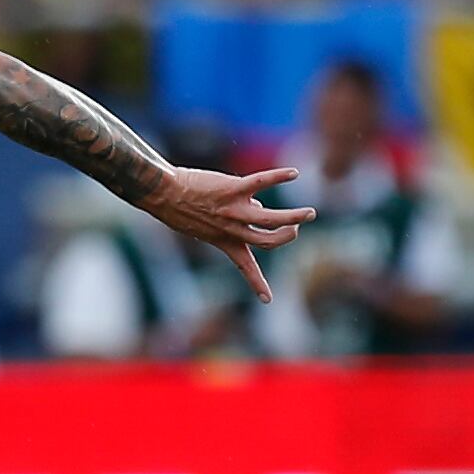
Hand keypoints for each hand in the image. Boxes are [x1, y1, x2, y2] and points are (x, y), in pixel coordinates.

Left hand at [147, 162, 316, 302]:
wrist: (163, 193)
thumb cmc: (178, 208)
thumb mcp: (202, 224)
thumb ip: (230, 222)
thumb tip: (259, 209)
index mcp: (225, 240)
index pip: (245, 266)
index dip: (257, 284)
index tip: (267, 300)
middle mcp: (233, 228)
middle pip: (269, 241)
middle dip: (287, 237)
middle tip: (298, 228)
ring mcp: (235, 209)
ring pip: (272, 219)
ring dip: (294, 218)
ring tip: (310, 213)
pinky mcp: (233, 188)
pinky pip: (261, 182)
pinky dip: (279, 176)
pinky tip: (294, 173)